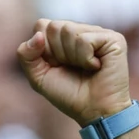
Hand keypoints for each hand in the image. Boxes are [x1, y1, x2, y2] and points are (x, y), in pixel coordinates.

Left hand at [17, 19, 132, 126]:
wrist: (93, 112)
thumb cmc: (69, 95)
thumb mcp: (38, 77)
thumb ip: (26, 55)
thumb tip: (38, 35)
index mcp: (64, 37)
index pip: (42, 25)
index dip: (44, 50)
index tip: (56, 66)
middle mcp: (81, 30)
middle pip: (54, 26)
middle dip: (57, 53)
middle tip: (72, 68)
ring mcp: (98, 33)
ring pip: (69, 30)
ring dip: (72, 57)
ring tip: (85, 68)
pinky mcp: (113, 39)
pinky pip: (85, 40)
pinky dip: (85, 59)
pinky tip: (96, 67)